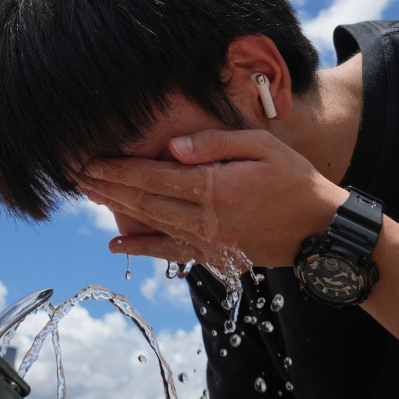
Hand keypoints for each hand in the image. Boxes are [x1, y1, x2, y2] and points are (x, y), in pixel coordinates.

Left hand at [81, 128, 347, 268]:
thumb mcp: (263, 147)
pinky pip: (169, 252)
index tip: (92, 161)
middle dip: (109, 188)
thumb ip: (216, 144)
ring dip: (118, 210)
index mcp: (217, 188)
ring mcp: (208, 241)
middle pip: (146, 201)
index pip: (156, 177)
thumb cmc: (296, 180)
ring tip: (91, 196)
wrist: (320, 230)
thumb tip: (173, 148)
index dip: (120, 169)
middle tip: (78, 176)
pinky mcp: (214, 254)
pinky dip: (141, 247)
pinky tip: (117, 244)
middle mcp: (207, 219)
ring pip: (152, 224)